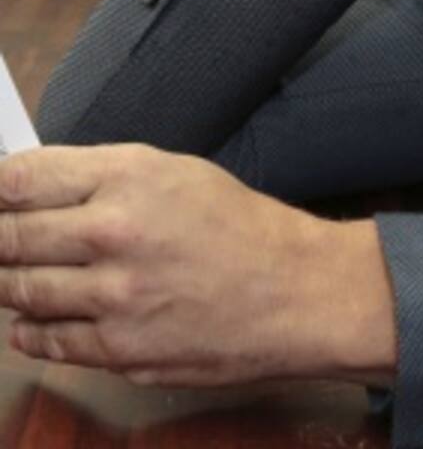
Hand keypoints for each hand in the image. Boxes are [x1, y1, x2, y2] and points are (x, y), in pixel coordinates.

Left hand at [0, 145, 394, 386]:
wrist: (293, 291)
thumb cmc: (242, 229)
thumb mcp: (177, 173)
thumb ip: (105, 177)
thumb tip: (34, 187)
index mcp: (131, 178)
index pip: (21, 180)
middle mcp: (114, 233)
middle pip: (6, 236)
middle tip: (4, 237)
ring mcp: (111, 297)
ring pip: (16, 290)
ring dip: (11, 282)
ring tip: (27, 272)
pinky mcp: (115, 349)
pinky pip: (43, 339)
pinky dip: (33, 327)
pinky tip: (42, 313)